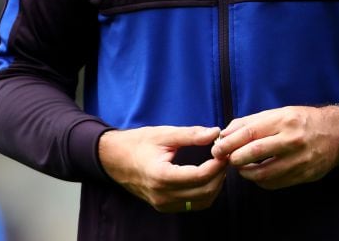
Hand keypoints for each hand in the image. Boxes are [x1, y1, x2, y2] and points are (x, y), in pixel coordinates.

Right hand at [98, 125, 226, 212]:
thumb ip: (190, 134)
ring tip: (217, 166)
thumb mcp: (164, 134)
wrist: (114, 159)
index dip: (217, 164)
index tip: (224, 151)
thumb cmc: (137, 143)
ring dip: (215, 186)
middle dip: (219, 175)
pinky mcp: (164, 206)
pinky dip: (204, 193)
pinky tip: (206, 176)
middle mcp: (162, 195)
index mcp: (161, 175)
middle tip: (224, 158)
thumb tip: (215, 132)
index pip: (200, 176)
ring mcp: (163, 204)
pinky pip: (192, 205)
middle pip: (204, 192)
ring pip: (201, 202)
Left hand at [210, 105, 338, 189]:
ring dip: (245, 172)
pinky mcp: (304, 175)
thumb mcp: (279, 113)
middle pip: (254, 153)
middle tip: (226, 159)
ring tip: (241, 167)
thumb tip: (225, 132)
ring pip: (263, 173)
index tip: (217, 148)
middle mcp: (292, 140)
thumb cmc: (303, 120)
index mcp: (284, 120)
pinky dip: (260, 181)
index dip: (229, 142)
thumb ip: (251, 122)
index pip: (249, 133)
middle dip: (234, 158)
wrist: (337, 133)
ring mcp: (299, 160)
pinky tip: (257, 174)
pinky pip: (274, 183)